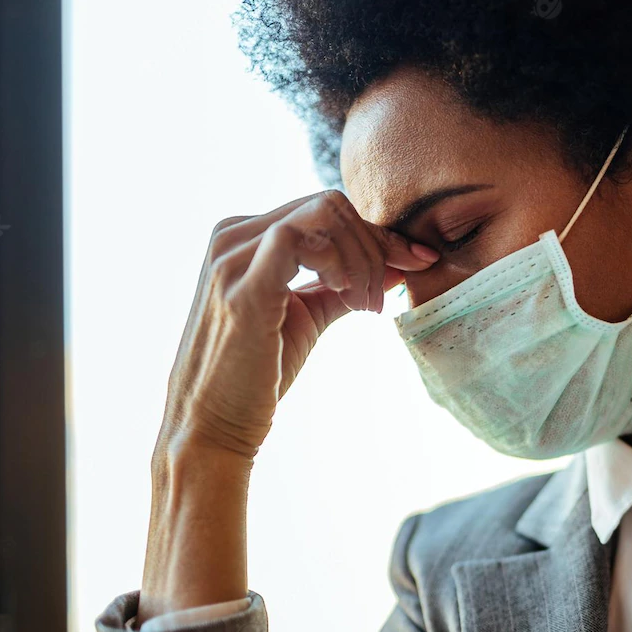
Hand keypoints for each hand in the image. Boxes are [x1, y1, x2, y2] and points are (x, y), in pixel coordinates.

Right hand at [139, 191, 437, 622]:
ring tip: (368, 305)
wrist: (212, 426)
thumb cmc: (257, 375)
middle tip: (385, 297)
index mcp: (245, 237)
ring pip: (324, 215)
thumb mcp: (308, 316)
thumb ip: (346, 285)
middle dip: (376, 246)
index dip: (379, 234)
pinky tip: (349, 295)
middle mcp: (232, 236)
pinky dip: (339, 262)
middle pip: (330, 206)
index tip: (420, 260)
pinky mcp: (241, 285)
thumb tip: (397, 266)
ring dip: (364, 257)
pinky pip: (301, 240)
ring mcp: (231, 257)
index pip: (325, 211)